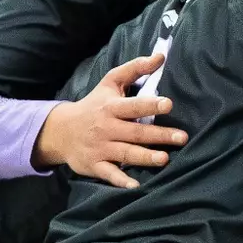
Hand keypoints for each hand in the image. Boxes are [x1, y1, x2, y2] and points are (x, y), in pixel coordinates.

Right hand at [33, 52, 186, 188]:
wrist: (61, 131)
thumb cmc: (95, 104)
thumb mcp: (111, 82)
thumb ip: (135, 68)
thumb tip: (161, 55)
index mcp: (111, 107)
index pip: (133, 105)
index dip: (150, 104)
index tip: (169, 104)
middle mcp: (106, 128)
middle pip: (135, 132)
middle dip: (159, 135)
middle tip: (182, 137)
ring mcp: (100, 148)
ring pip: (125, 153)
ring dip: (145, 157)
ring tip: (165, 159)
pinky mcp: (95, 165)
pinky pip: (109, 174)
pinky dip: (121, 180)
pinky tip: (136, 187)